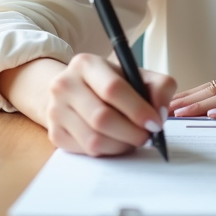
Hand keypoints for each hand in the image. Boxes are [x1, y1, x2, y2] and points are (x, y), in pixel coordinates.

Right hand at [39, 53, 175, 156]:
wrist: (74, 91)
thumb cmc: (112, 83)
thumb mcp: (137, 75)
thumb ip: (159, 87)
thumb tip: (160, 113)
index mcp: (86, 64)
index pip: (113, 89)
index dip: (137, 109)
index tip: (155, 123)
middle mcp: (65, 84)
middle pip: (102, 118)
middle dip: (131, 132)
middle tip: (147, 137)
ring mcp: (55, 110)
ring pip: (94, 139)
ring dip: (121, 145)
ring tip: (132, 139)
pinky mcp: (55, 133)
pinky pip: (86, 151)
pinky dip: (107, 151)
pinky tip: (115, 141)